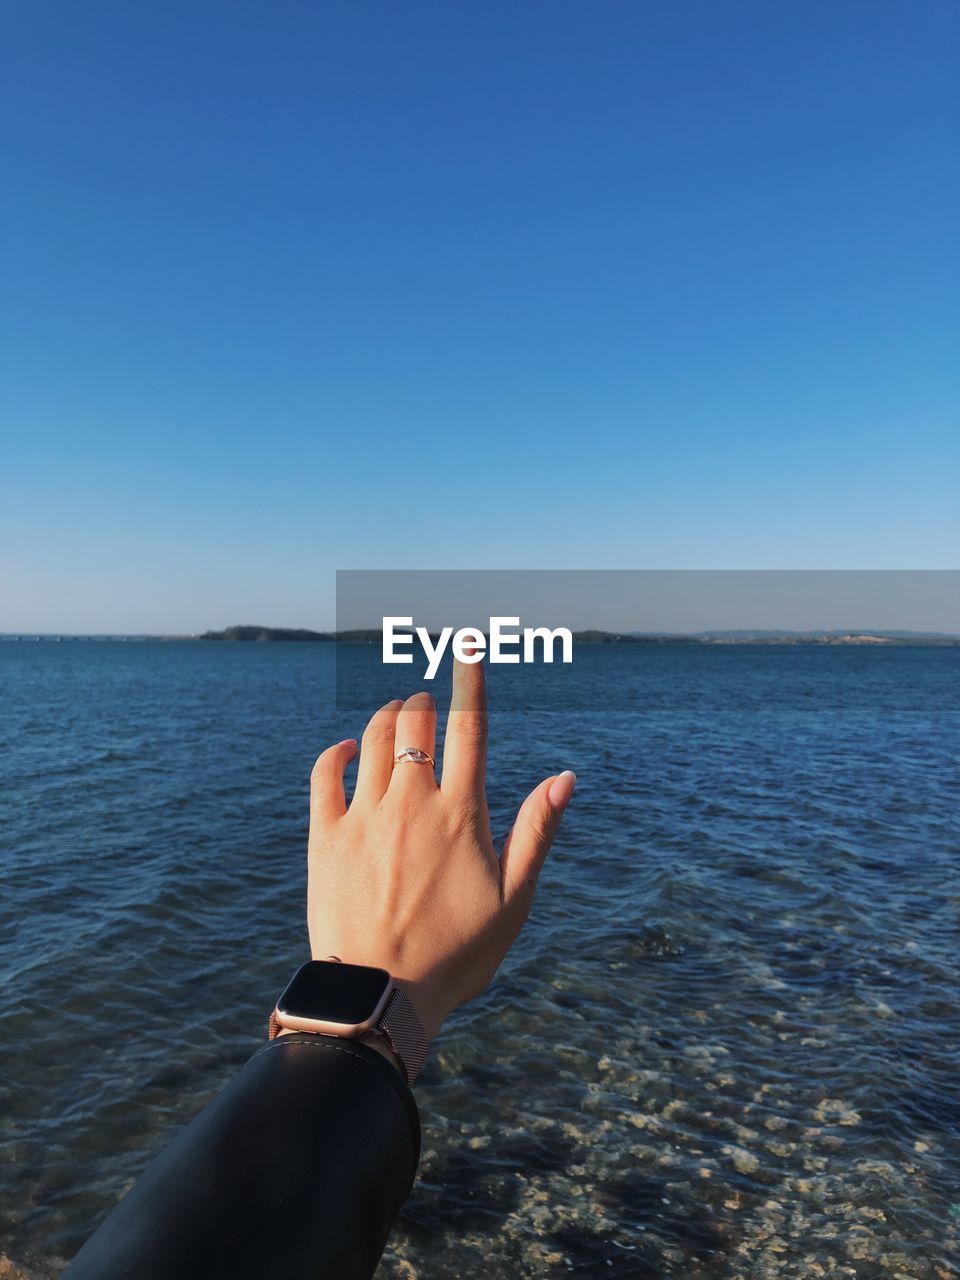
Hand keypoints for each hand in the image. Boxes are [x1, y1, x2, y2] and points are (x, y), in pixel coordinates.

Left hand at [306, 656, 574, 1044]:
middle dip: (424, 701)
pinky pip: (325, 773)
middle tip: (427, 703)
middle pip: (416, 722)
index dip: (470, 679)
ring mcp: (363, 816)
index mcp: (461, 813)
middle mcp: (411, 803)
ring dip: (386, 719)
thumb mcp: (514, 900)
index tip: (468, 643)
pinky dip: (336, 752)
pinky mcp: (323, 837)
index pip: (469, 726)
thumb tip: (565, 776)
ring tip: (395, 719)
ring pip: (372, 739)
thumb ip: (538, 832)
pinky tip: (346, 751)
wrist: (380, 997)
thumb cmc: (457, 955)